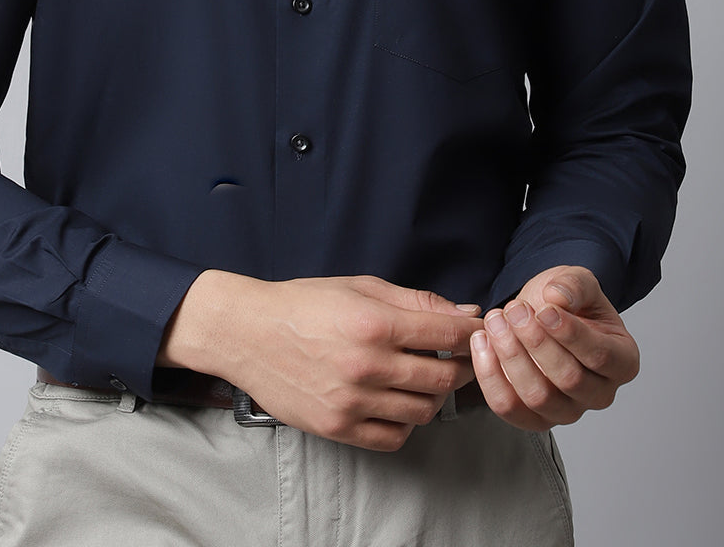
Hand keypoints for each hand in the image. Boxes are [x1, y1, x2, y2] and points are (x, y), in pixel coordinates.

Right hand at [159, 270, 477, 450]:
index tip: (475, 332)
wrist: (248, 332)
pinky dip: (405, 423)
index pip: (447, 334)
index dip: (470, 333)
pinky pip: (393, 436)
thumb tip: (466, 313)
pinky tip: (397, 402)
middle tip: (457, 358)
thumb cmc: (304, 303)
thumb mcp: (361, 287)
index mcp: (375, 323)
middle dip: (460, 366)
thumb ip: (416, 302)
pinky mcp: (338, 427)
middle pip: (442, 377)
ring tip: (423, 378)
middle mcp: (366, 365)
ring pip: (423, 411)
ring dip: (434, 395)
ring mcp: (352, 401)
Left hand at [469, 265, 638, 429]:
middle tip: (514, 310)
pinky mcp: (533, 418)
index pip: (600, 356)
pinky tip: (482, 343)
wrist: (539, 314)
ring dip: (511, 357)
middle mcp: (599, 393)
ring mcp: (567, 411)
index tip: (543, 310)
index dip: (570, 334)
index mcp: (622, 361)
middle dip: (536, 342)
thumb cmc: (565, 302)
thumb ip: (573, 285)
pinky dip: (491, 376)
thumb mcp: (576, 280)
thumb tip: (557, 298)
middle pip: (569, 379)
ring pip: (538, 397)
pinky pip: (509, 408)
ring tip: (495, 321)